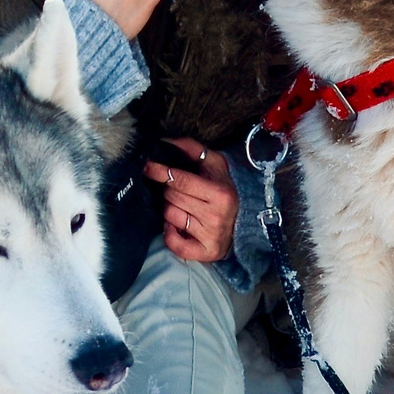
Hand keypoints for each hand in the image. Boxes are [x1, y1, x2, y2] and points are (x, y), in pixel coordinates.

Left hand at [148, 139, 236, 264]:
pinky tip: (179, 227)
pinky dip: (170, 234)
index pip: (180, 180)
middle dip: (170, 192)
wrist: (246, 222)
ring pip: (170, 216)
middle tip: (179, 191)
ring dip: (170, 211)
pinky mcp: (206, 252)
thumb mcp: (215, 165)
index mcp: (219, 193)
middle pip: (172, 197)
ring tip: (184, 208)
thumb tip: (167, 141)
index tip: (147, 167)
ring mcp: (210, 236)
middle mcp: (215, 215)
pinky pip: (174, 244)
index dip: (160, 172)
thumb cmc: (225, 190)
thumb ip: (192, 149)